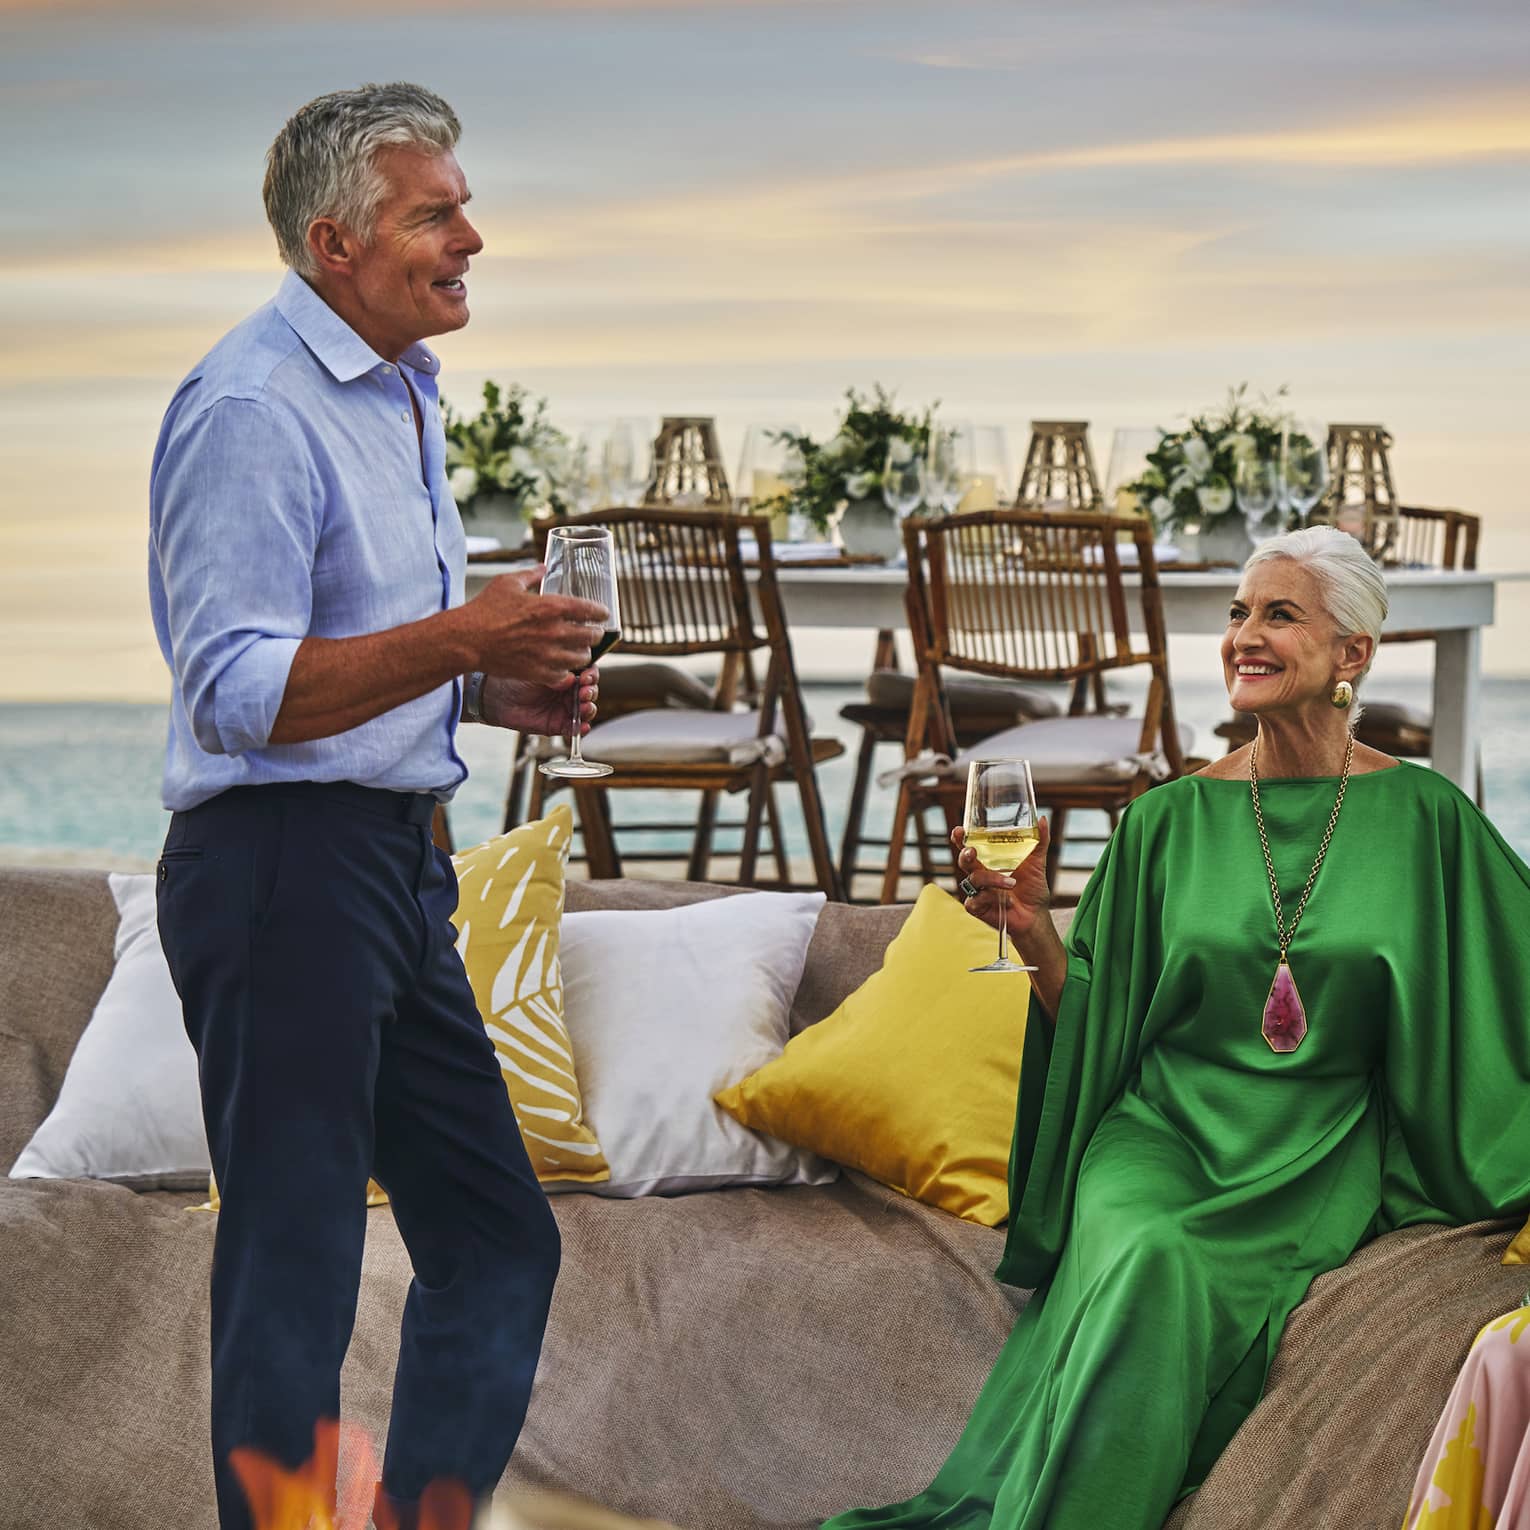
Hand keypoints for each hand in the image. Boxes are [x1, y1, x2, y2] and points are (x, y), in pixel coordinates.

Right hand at [460, 567, 606, 686]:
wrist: (467, 640)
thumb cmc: (485, 609)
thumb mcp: (508, 583)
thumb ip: (530, 574)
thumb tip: (543, 566)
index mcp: (551, 607)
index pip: (590, 610)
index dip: (600, 612)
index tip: (602, 614)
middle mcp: (555, 631)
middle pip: (592, 636)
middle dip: (595, 634)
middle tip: (593, 633)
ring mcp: (548, 655)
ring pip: (582, 658)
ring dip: (583, 653)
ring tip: (579, 650)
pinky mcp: (538, 672)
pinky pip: (565, 675)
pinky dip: (566, 671)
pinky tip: (563, 666)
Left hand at [482, 668, 598, 737]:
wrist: (499, 698)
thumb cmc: (517, 680)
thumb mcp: (539, 671)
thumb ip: (557, 674)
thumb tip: (573, 677)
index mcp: (567, 674)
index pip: (588, 673)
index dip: (591, 675)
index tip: (586, 676)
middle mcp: (570, 691)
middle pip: (591, 691)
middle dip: (591, 692)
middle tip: (584, 692)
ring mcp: (566, 708)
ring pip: (587, 710)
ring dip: (589, 709)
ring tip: (584, 708)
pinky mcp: (560, 725)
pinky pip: (576, 728)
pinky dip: (582, 728)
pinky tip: (582, 726)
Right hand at [952, 818, 1051, 938]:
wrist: (1036, 915)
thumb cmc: (1033, 889)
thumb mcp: (1037, 862)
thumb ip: (1039, 840)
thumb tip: (1042, 819)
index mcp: (988, 861)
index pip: (968, 846)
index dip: (960, 838)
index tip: (959, 830)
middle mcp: (980, 874)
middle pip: (964, 860)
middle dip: (965, 854)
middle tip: (972, 851)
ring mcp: (977, 891)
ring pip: (974, 879)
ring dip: (992, 879)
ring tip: (1012, 883)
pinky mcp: (976, 907)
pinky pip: (976, 899)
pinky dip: (994, 898)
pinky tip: (1007, 901)